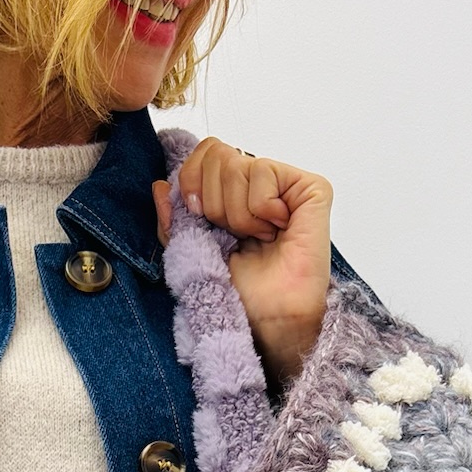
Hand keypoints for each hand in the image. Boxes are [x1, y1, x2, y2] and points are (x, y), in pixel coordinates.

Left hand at [154, 138, 332, 390]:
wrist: (268, 319)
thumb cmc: (240, 293)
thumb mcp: (190, 253)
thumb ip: (174, 219)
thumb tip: (161, 186)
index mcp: (231, 192)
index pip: (204, 153)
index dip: (192, 180)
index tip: (200, 217)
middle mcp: (258, 182)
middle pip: (216, 153)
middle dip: (214, 203)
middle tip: (237, 235)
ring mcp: (286, 183)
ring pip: (238, 165)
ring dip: (238, 215)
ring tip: (260, 238)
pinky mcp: (310, 188)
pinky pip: (264, 173)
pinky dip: (261, 210)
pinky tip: (278, 231)